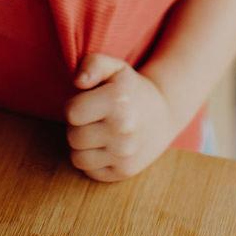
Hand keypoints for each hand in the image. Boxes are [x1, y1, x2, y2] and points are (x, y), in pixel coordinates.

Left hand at [65, 53, 177, 181]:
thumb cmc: (129, 88)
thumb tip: (78, 82)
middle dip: (78, 126)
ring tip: (99, 131)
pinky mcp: (124, 172)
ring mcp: (125, 154)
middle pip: (73, 136)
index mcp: (117, 101)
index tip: (88, 101)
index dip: (75, 105)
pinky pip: (90, 171)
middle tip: (95, 117)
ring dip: (83, 145)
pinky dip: (93, 160)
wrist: (164, 112)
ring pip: (78, 157)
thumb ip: (93, 64)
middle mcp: (123, 130)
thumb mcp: (114, 67)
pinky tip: (106, 146)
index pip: (71, 113)